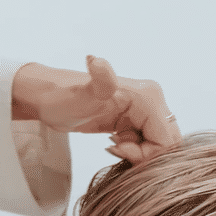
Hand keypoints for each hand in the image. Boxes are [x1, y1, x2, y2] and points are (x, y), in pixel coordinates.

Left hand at [12, 56, 180, 163]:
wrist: (48, 98)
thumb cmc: (62, 98)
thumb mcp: (83, 95)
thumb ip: (99, 81)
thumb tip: (97, 61)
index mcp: (149, 96)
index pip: (166, 139)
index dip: (146, 153)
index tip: (118, 150)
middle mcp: (153, 100)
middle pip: (166, 141)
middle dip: (145, 154)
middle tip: (116, 150)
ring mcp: (145, 109)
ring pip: (158, 143)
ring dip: (139, 152)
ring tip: (112, 145)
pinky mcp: (137, 118)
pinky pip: (148, 141)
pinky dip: (135, 148)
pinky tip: (114, 142)